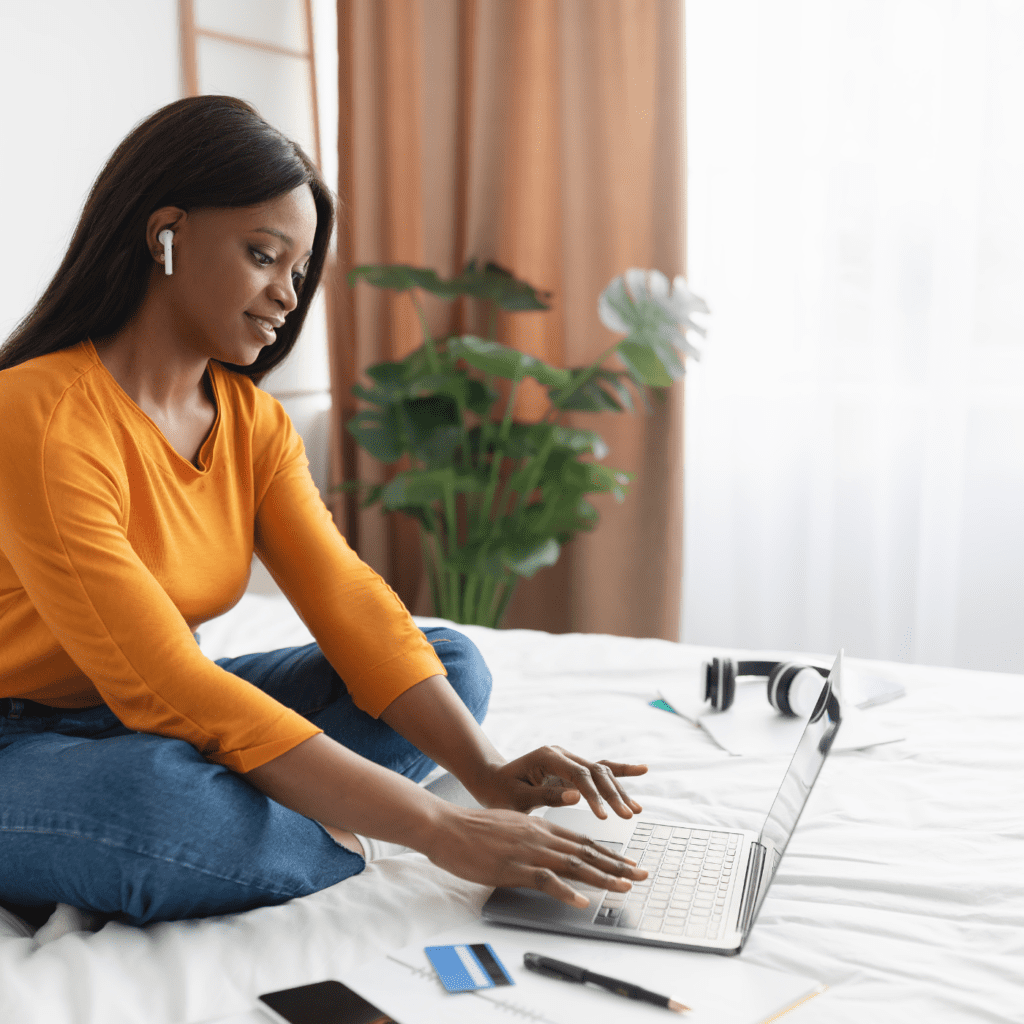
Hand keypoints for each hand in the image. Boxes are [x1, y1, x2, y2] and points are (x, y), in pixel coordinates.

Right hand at [425, 804, 647, 907]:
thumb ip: (533, 836)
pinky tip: (581, 900)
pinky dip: (565, 891)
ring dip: (602, 876)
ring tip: (624, 886)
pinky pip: (545, 880)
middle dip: (617, 864)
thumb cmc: (475, 830)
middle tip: (642, 875)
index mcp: (541, 828)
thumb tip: (548, 848)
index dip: (609, 853)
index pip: (583, 841)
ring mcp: (529, 851)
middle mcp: (541, 836)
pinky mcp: (513, 867)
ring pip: (574, 863)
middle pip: (587, 851)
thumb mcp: (511, 826)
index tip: (629, 863)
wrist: (447, 826)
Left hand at [469, 745, 647, 818]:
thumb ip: (545, 796)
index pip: (579, 775)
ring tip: (635, 809)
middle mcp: (562, 754)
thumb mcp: (516, 799)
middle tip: (628, 816)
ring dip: (619, 790)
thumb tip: (576, 797)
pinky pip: (599, 769)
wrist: (491, 780)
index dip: (594, 796)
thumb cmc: (499, 792)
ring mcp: (568, 759)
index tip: (605, 817)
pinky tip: (641, 770)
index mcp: (548, 757)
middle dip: (613, 794)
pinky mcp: (572, 768)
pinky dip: (620, 772)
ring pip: (601, 772)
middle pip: (595, 772)